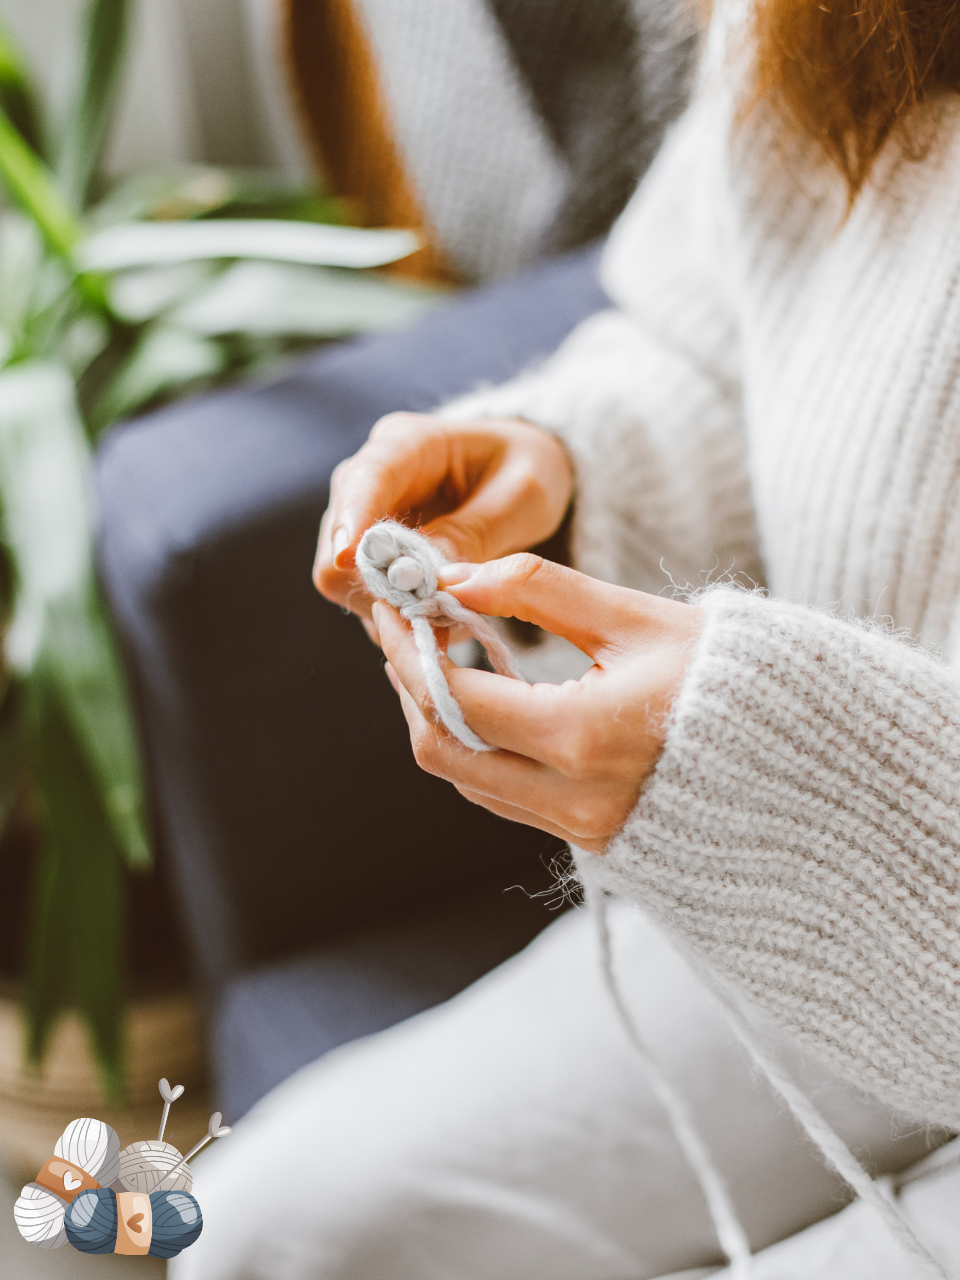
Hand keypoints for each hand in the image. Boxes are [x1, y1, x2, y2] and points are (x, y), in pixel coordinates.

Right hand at [313, 413, 572, 638]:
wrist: (518, 478)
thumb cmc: (525, 472)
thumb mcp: (522, 495)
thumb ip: (475, 531)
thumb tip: (426, 576)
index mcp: (408, 444)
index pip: (365, 477)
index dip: (352, 518)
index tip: (348, 556)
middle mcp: (370, 480)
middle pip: (339, 538)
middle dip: (379, 582)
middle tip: (438, 610)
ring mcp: (361, 520)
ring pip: (342, 577)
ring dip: (391, 606)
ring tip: (453, 616)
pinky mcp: (367, 558)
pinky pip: (364, 597)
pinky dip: (399, 616)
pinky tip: (443, 617)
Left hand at [374, 554, 703, 852]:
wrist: (803, 762)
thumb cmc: (732, 678)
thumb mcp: (638, 618)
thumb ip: (540, 591)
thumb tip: (456, 579)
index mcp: (582, 737)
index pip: (453, 696)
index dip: (408, 647)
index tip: (393, 603)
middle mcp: (572, 799)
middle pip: (441, 749)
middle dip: (407, 685)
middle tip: (401, 629)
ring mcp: (581, 829)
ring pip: (466, 779)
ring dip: (435, 718)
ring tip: (433, 655)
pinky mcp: (591, 840)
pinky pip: (502, 798)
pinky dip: (473, 748)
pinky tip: (479, 700)